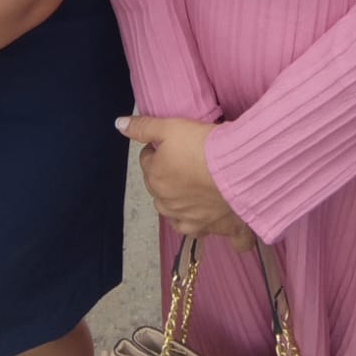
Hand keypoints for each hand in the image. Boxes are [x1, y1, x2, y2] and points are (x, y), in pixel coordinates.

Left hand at [117, 114, 248, 242]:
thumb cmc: (204, 146)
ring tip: (194, 184)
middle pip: (159, 186)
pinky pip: (197, 230)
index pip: (147, 160)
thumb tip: (119, 124)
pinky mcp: (206, 226)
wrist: (236, 169)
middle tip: (187, 159)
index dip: (159, 148)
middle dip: (167, 175)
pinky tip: (204, 216)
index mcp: (154, 178)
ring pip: (173, 211)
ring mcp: (185, 217)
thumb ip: (143, 127)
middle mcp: (166, 201)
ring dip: (178, 200)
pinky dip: (198, 224)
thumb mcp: (170, 127)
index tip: (174, 142)